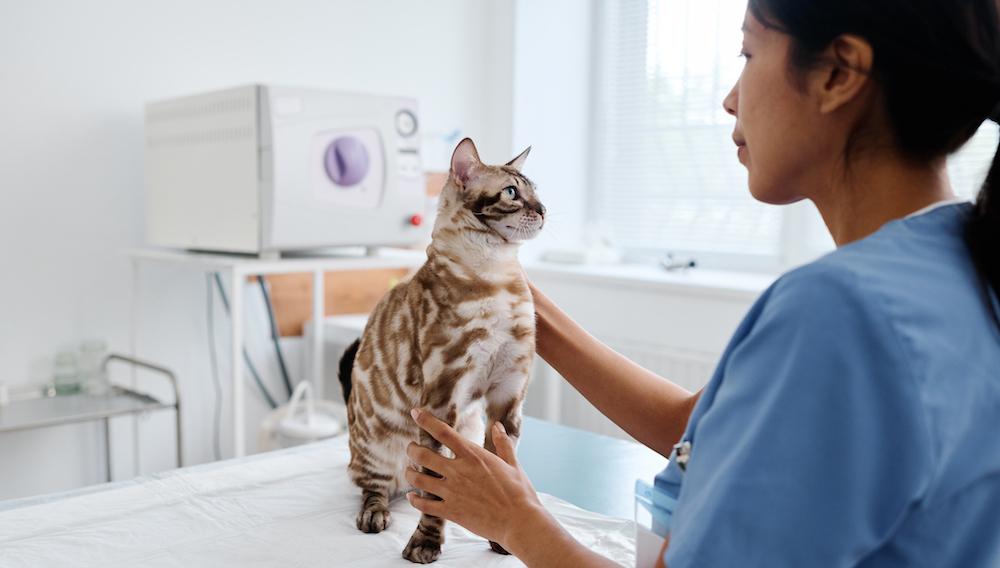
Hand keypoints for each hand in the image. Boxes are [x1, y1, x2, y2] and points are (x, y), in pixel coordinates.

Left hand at [405, 408, 550, 550]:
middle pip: (422, 455)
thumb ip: (503, 444)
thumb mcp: (513, 464)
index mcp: (473, 456)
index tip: (416, 413)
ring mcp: (452, 492)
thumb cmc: (519, 492)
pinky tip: (413, 497)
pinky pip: (424, 505)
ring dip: (410, 473)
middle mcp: (458, 471)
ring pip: (418, 479)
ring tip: (409, 471)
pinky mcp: (451, 512)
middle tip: (411, 448)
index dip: (426, 420)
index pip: (443, 432)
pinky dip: (414, 500)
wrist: (519, 522)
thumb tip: (497, 426)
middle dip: (412, 449)